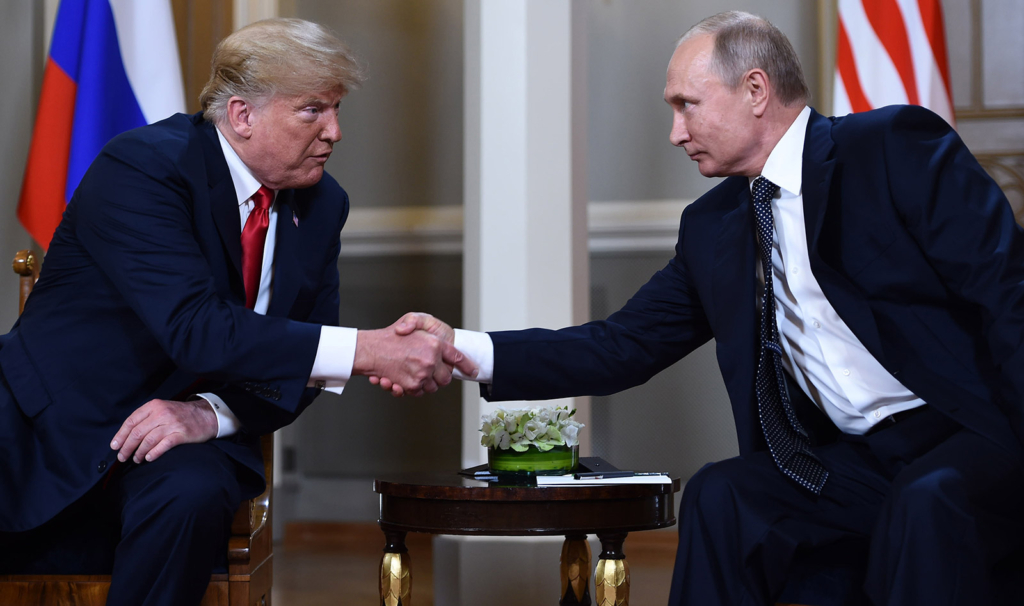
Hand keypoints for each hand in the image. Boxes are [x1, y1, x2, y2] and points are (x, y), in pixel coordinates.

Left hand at [109, 399, 217, 463]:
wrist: (207, 415)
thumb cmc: (181, 415)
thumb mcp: (163, 409)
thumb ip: (147, 418)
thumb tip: (127, 436)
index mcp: (154, 406)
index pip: (131, 421)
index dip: (121, 435)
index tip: (114, 446)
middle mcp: (162, 413)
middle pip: (137, 432)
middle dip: (127, 447)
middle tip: (122, 457)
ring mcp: (172, 424)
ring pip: (148, 440)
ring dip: (139, 452)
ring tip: (136, 460)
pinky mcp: (181, 434)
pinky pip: (163, 445)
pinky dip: (153, 453)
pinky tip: (149, 458)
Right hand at [355, 313, 476, 396]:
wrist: (370, 349)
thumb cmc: (391, 334)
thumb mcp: (413, 319)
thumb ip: (426, 324)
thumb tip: (439, 341)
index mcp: (435, 344)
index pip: (457, 357)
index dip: (467, 365)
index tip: (473, 370)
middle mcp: (430, 360)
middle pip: (446, 378)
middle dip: (441, 377)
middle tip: (431, 371)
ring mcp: (421, 374)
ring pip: (433, 387)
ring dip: (427, 383)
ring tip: (415, 374)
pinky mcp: (410, 385)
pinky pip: (418, 392)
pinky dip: (413, 389)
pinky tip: (403, 380)